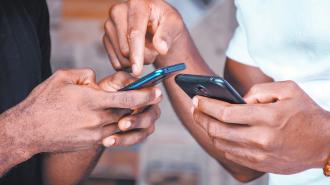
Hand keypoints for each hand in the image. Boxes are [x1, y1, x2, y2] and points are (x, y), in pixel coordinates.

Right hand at [8, 69, 161, 153]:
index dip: (145, 95)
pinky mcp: (90, 142)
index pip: (127, 99)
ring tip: (136, 108)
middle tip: (154, 98)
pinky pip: (111, 133)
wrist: (29, 130)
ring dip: (132, 115)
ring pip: (122, 124)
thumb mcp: (63, 78)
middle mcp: (97, 118)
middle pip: (129, 112)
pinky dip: (118, 126)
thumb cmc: (44, 101)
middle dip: (143, 105)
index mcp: (92, 100)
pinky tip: (119, 119)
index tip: (157, 91)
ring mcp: (94, 133)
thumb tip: (98, 79)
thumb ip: (86, 74)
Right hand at [104, 0, 188, 75]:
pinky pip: (115, 61)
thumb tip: (161, 47)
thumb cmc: (165, 22)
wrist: (157, 25)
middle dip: (142, 58)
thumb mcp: (174, 25)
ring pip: (120, 57)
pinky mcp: (106, 37)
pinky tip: (135, 55)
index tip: (138, 70)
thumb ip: (167, 35)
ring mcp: (109, 24)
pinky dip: (127, 64)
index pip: (134, 33)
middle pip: (125, 48)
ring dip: (135, 61)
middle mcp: (118, 11)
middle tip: (154, 53)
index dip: (136, 53)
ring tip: (146, 51)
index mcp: (137, 4)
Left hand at [192, 81, 329, 173]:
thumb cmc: (306, 113)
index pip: (225, 112)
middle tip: (195, 108)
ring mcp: (259, 155)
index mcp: (268, 117)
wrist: (325, 144)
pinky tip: (217, 132)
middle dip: (200, 117)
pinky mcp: (259, 164)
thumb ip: (259, 89)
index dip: (206, 105)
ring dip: (207, 130)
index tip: (196, 98)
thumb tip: (237, 98)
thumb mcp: (288, 89)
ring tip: (203, 118)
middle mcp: (261, 138)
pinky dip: (219, 142)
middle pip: (217, 130)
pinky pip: (230, 154)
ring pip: (220, 143)